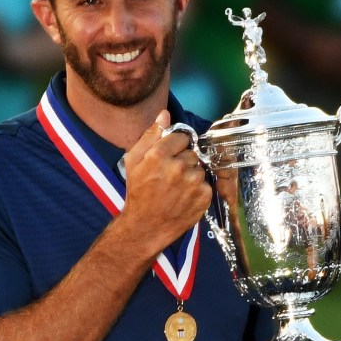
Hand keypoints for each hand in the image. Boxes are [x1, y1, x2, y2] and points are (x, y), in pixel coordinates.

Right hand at [117, 111, 211, 257]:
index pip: (181, 137)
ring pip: (199, 168)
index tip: (168, 158)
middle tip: (170, 176)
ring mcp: (193, 182)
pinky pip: (206, 183)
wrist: (146, 226)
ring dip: (191, 176)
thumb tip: (165, 114)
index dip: (175, 147)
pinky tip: (184, 197)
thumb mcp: (133, 161)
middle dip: (183, 161)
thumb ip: (150, 136)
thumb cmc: (137, 193)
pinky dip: (198, 189)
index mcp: (159, 154)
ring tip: (176, 188)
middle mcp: (178, 166)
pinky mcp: (204, 196)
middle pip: (191, 153)